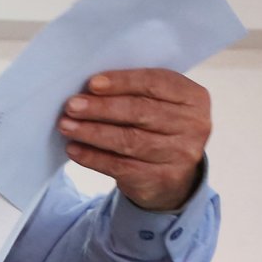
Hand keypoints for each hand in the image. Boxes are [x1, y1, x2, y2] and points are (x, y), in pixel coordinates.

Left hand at [58, 69, 211, 210]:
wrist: (171, 175)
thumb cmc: (157, 127)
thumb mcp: (158, 104)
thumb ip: (134, 92)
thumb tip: (88, 89)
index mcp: (194, 97)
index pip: (156, 83)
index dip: (123, 82)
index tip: (92, 83)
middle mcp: (194, 125)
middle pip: (141, 112)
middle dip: (101, 108)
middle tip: (72, 105)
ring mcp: (181, 154)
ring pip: (129, 140)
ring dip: (92, 132)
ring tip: (66, 126)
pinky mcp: (163, 178)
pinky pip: (121, 166)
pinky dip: (94, 157)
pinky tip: (74, 149)